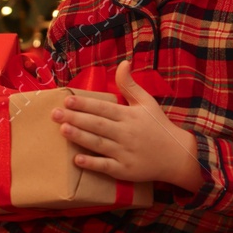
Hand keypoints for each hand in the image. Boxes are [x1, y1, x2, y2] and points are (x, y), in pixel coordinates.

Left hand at [50, 60, 204, 191]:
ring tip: (62, 130)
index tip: (67, 100)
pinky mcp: (125, 170)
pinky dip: (92, 163)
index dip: (85, 104)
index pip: (104, 108)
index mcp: (130, 116)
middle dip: (75, 118)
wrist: (177, 155)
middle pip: (97, 125)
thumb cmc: (158, 126)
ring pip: (99, 144)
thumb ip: (130, 84)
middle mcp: (127, 133)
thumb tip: (123, 62)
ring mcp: (126, 153)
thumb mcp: (147, 102)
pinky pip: (106, 166)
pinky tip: (77, 159)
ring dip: (80, 137)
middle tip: (55, 114)